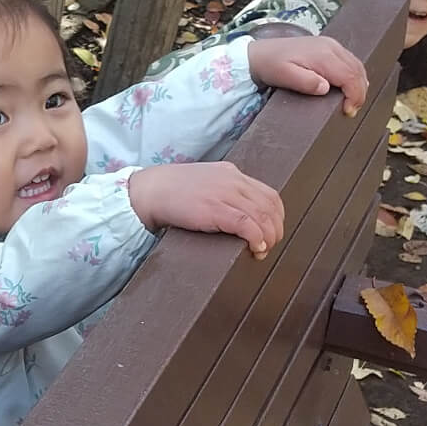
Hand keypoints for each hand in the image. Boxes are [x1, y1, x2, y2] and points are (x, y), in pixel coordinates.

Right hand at [127, 161, 285, 258]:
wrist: (150, 191)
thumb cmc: (172, 192)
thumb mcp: (205, 184)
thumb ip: (223, 193)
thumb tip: (239, 215)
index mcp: (232, 173)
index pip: (269, 194)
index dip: (277, 217)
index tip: (273, 232)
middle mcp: (233, 181)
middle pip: (270, 206)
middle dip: (276, 229)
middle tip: (270, 246)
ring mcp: (225, 194)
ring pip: (262, 216)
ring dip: (268, 237)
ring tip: (262, 252)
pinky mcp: (215, 209)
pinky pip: (247, 224)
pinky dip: (257, 238)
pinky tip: (255, 248)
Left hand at [247, 35, 369, 115]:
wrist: (259, 53)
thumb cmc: (270, 65)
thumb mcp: (284, 76)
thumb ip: (306, 82)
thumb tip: (325, 88)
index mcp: (323, 55)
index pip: (350, 76)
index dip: (355, 96)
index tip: (348, 111)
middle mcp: (331, 47)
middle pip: (357, 71)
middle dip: (359, 92)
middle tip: (351, 110)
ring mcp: (331, 45)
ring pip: (356, 65)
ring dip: (358, 84)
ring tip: (351, 102)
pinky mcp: (328, 47)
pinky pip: (349, 61)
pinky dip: (353, 75)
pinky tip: (349, 87)